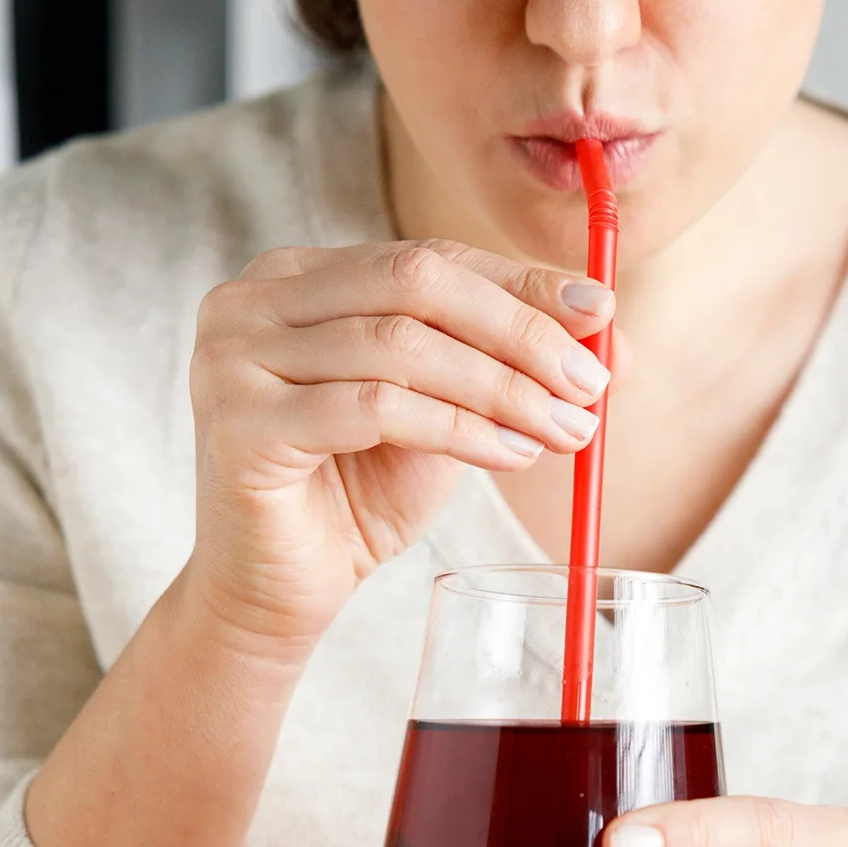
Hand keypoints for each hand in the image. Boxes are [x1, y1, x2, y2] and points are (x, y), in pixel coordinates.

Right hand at [183, 238, 612, 656]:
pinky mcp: (239, 423)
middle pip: (416, 282)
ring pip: (400, 345)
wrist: (279, 589)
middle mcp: (253, 300)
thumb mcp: (450, 414)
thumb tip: (613, 334)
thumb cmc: (358, 493)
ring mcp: (234, 356)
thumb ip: (509, 365)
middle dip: (519, 332)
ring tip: (564, 430)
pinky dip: (458, 429)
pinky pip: (374, 408)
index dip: (522, 283)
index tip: (602, 314)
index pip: (430, 257)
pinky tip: (509, 454)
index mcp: (300, 277)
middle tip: (589, 384)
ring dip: (501, 388)